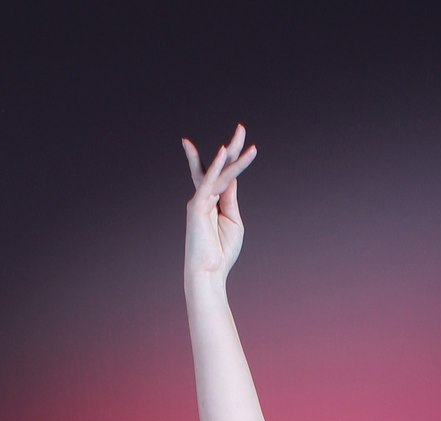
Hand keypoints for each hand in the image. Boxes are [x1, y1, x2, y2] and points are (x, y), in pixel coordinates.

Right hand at [181, 124, 257, 285]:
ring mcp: (200, 199)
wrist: (209, 273)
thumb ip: (231, 199)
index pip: (225, 176)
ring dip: (232, 153)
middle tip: (241, 127)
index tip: (242, 145)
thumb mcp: (233, 221)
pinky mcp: (197, 205)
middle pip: (220, 166)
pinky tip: (223, 152)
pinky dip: (216, 166)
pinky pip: (209, 181)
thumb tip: (232, 179)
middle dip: (231, 147)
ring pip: (220, 172)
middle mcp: (205, 196)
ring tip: (241, 133)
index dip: (232, 160)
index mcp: (214, 202)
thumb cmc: (221, 252)